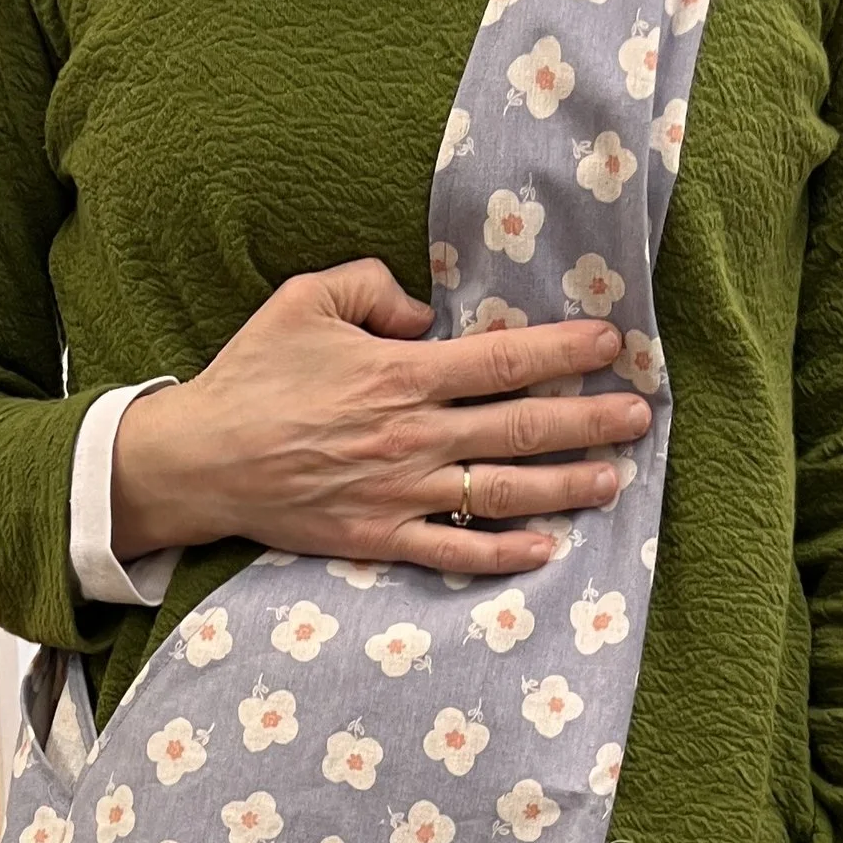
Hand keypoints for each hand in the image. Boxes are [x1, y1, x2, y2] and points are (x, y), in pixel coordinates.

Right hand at [109, 258, 653, 580]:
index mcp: (402, 371)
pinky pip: (453, 551)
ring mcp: (400, 493)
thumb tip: (424, 313)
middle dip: (590, 420)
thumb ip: (374, 288)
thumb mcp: (306, 299)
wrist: (199, 459)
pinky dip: (502, 554)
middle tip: (642, 416)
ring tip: (614, 480)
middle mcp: (414, 435)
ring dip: (565, 487)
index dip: (566, 351)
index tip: (613, 345)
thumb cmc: (252, 375)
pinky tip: (545, 550)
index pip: (506, 360)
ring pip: (502, 492)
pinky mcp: (378, 538)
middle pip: (522, 428)